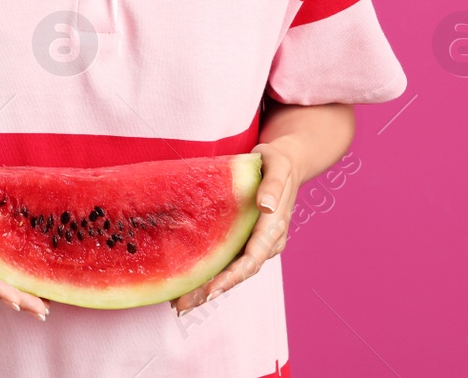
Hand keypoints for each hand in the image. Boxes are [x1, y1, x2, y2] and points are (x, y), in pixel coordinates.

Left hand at [172, 141, 297, 315]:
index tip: (209, 291)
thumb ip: (273, 187)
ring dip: (207, 288)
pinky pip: (228, 261)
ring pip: (231, 272)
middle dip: (210, 291)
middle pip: (238, 274)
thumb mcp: (276, 166)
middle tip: (182, 306)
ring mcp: (257, 244)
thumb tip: (267, 207)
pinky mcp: (246, 240)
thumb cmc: (279, 162)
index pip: (251, 260)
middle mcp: (267, 243)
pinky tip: (187, 281)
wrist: (287, 162)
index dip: (230, 277)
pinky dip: (210, 274)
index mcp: (274, 229)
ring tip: (179, 303)